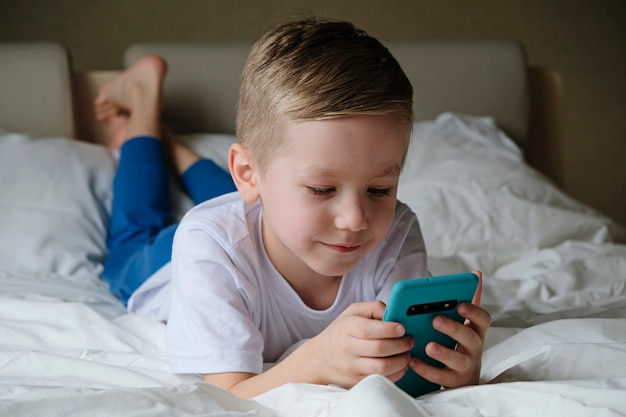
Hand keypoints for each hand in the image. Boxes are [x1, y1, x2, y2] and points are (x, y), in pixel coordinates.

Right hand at [304, 300, 413, 388]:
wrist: (319, 359)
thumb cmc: (340, 332)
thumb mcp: (352, 312)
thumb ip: (373, 307)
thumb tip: (393, 312)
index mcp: (346, 328)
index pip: (368, 329)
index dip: (389, 329)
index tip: (402, 328)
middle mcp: (347, 348)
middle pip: (379, 349)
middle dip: (401, 344)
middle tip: (410, 340)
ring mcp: (352, 367)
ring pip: (382, 367)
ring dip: (402, 360)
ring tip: (407, 353)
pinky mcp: (357, 382)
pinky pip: (382, 379)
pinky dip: (397, 373)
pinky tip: (400, 364)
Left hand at [407, 270, 491, 388]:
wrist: (461, 377)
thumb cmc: (460, 343)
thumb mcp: (466, 322)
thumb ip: (469, 300)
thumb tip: (476, 273)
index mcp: (476, 331)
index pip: (483, 320)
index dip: (473, 312)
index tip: (459, 304)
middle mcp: (474, 349)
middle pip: (470, 338)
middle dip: (454, 328)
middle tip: (435, 319)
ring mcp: (465, 367)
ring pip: (458, 360)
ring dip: (443, 352)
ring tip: (428, 345)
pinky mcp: (454, 382)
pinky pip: (441, 377)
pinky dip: (426, 370)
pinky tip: (412, 360)